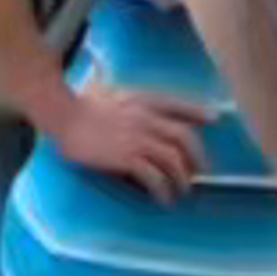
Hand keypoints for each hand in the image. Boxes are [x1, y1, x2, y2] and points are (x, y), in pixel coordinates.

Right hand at [66, 80, 210, 201]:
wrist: (63, 114)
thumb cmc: (78, 102)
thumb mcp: (104, 86)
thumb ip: (115, 84)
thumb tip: (107, 75)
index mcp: (142, 100)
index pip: (178, 104)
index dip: (198, 112)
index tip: (214, 120)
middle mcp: (147, 118)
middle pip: (185, 137)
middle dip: (197, 157)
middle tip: (199, 172)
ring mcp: (138, 138)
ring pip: (174, 160)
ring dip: (182, 179)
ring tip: (182, 192)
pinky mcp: (127, 157)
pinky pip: (155, 177)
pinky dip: (164, 191)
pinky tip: (164, 200)